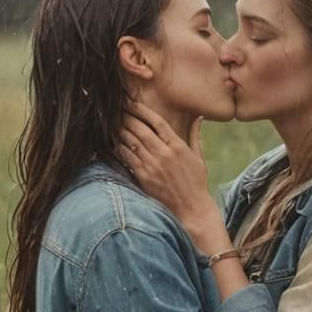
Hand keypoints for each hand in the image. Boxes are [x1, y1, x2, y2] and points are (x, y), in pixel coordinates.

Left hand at [118, 103, 221, 246]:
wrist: (191, 208)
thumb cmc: (196, 183)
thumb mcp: (198, 157)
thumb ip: (194, 135)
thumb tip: (198, 117)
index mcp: (178, 146)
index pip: (157, 121)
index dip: (142, 110)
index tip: (132, 103)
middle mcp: (164, 154)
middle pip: (140, 128)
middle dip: (127, 116)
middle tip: (117, 108)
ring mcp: (153, 166)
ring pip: (132, 141)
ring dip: (120, 130)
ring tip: (113, 122)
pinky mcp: (144, 177)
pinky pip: (128, 158)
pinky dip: (120, 148)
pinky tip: (114, 142)